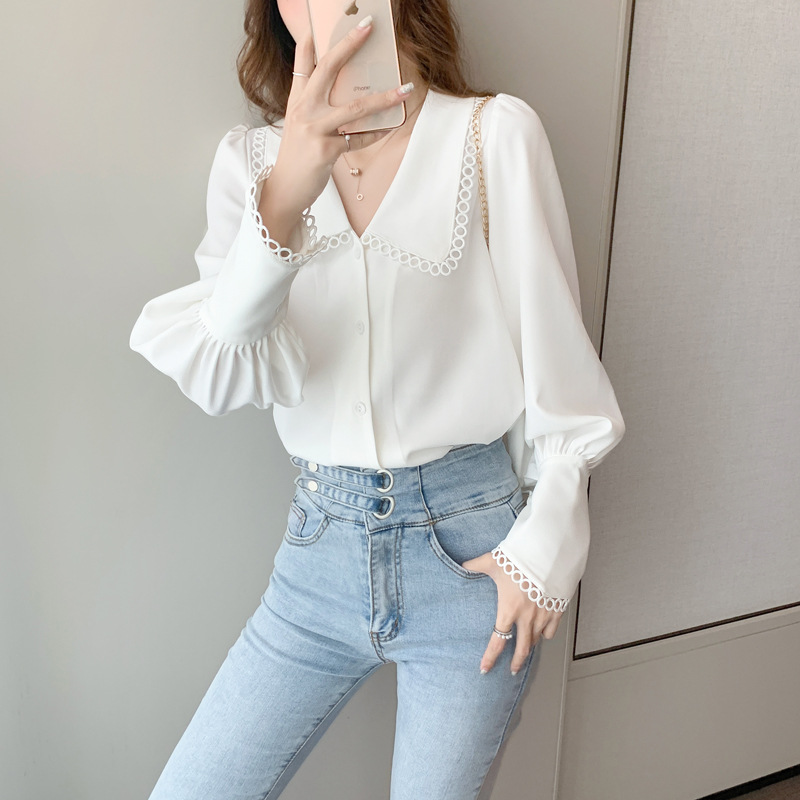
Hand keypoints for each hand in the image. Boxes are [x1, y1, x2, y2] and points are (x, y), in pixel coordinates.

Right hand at [266, 22, 411, 219]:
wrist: (286, 189)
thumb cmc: (297, 156)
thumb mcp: (299, 124)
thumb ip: (315, 105)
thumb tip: (346, 91)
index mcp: (297, 100)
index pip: (302, 61)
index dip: (311, 38)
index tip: (321, 19)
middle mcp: (304, 110)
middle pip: (328, 69)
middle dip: (349, 45)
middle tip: (368, 28)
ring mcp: (314, 129)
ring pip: (355, 107)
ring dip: (384, 98)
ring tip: (405, 90)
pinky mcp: (326, 150)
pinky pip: (359, 139)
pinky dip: (375, 133)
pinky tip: (389, 127)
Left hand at [460, 551, 564, 674]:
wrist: (547, 553)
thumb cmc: (519, 558)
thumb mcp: (493, 561)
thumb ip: (476, 565)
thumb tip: (462, 564)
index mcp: (508, 609)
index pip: (497, 640)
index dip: (490, 657)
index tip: (485, 668)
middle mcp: (526, 618)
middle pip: (522, 649)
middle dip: (516, 662)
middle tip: (512, 670)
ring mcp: (543, 616)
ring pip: (536, 640)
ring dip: (530, 646)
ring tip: (526, 648)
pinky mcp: (557, 611)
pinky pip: (551, 631)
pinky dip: (546, 634)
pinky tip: (542, 632)